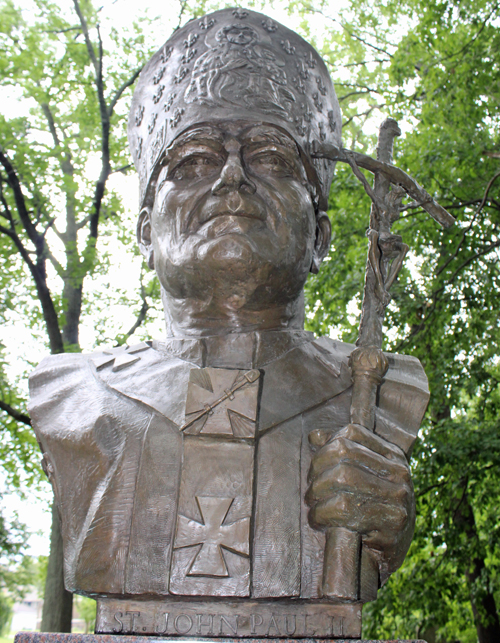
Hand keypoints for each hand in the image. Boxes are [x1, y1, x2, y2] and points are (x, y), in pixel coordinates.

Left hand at [306, 423, 414, 576]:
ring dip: (317, 495)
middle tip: (311, 492)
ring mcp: (399, 497)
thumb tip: (314, 436)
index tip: (316, 469)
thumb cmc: (370, 514)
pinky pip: (343, 508)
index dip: (325, 448)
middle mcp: (400, 473)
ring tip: (314, 508)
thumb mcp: (362, 480)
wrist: (389, 558)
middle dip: (317, 472)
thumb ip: (340, 455)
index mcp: (393, 456)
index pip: (352, 433)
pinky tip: (320, 522)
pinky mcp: (392, 523)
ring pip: (342, 477)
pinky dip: (322, 514)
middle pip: (343, 454)